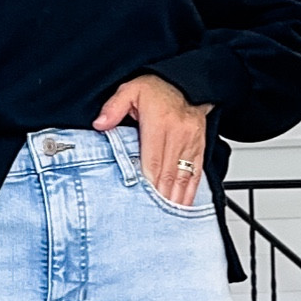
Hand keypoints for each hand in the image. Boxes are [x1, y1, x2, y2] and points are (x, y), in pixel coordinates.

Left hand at [93, 74, 212, 206]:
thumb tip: (100, 124)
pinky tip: (183, 205)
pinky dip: (190, 191)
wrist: (186, 81)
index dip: (148, 183)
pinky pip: (196, 173)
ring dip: (175, 199)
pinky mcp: (199, 147)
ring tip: (166, 219)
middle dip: (160, 198)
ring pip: (183, 177)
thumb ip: (113, 107)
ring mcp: (192, 142)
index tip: (141, 202)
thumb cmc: (156, 88)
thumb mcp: (130, 90)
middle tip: (150, 218)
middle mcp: (179, 133)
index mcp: (160, 122)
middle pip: (168, 173)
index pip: (152, 160)